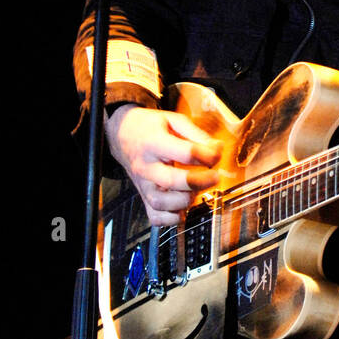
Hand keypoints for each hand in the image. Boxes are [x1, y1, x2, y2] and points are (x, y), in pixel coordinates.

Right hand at [104, 105, 222, 225]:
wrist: (122, 135)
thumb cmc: (150, 128)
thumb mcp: (173, 120)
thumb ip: (196, 134)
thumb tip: (217, 149)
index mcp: (153, 142)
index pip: (185, 153)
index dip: (207, 155)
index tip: (215, 154)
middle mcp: (145, 165)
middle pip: (172, 181)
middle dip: (199, 181)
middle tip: (214, 177)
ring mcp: (142, 184)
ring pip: (161, 203)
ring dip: (185, 201)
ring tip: (196, 190)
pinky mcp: (143, 197)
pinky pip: (155, 217)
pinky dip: (172, 218)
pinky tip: (183, 207)